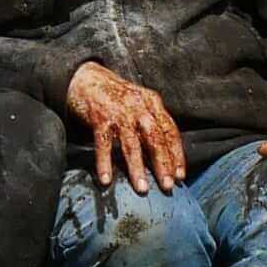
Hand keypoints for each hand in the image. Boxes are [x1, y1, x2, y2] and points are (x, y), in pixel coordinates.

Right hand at [67, 63, 185, 191]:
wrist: (86, 78)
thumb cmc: (116, 96)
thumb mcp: (139, 102)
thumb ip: (152, 121)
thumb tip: (165, 154)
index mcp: (152, 103)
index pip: (170, 131)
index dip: (176, 154)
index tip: (180, 174)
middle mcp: (138, 107)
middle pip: (155, 139)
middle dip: (162, 164)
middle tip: (168, 186)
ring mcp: (118, 113)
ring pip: (131, 144)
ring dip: (137, 168)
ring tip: (142, 188)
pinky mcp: (99, 118)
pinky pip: (104, 144)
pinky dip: (105, 163)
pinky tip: (107, 179)